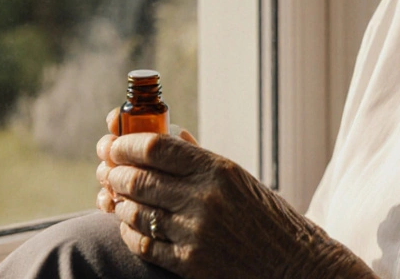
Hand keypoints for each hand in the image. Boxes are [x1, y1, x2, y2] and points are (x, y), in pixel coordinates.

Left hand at [103, 131, 358, 278]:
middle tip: (106, 169)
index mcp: (218, 170)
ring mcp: (195, 233)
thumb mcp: (238, 178)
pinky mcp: (190, 263)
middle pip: (138, 178)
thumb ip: (199, 158)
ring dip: (117, 203)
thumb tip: (167, 136)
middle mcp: (204, 199)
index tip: (113, 143)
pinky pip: (144, 244)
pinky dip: (130, 232)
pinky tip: (129, 225)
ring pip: (135, 212)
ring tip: (114, 197)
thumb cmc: (266, 216)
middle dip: (113, 171)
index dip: (126, 143)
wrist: (293, 264)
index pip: (156, 147)